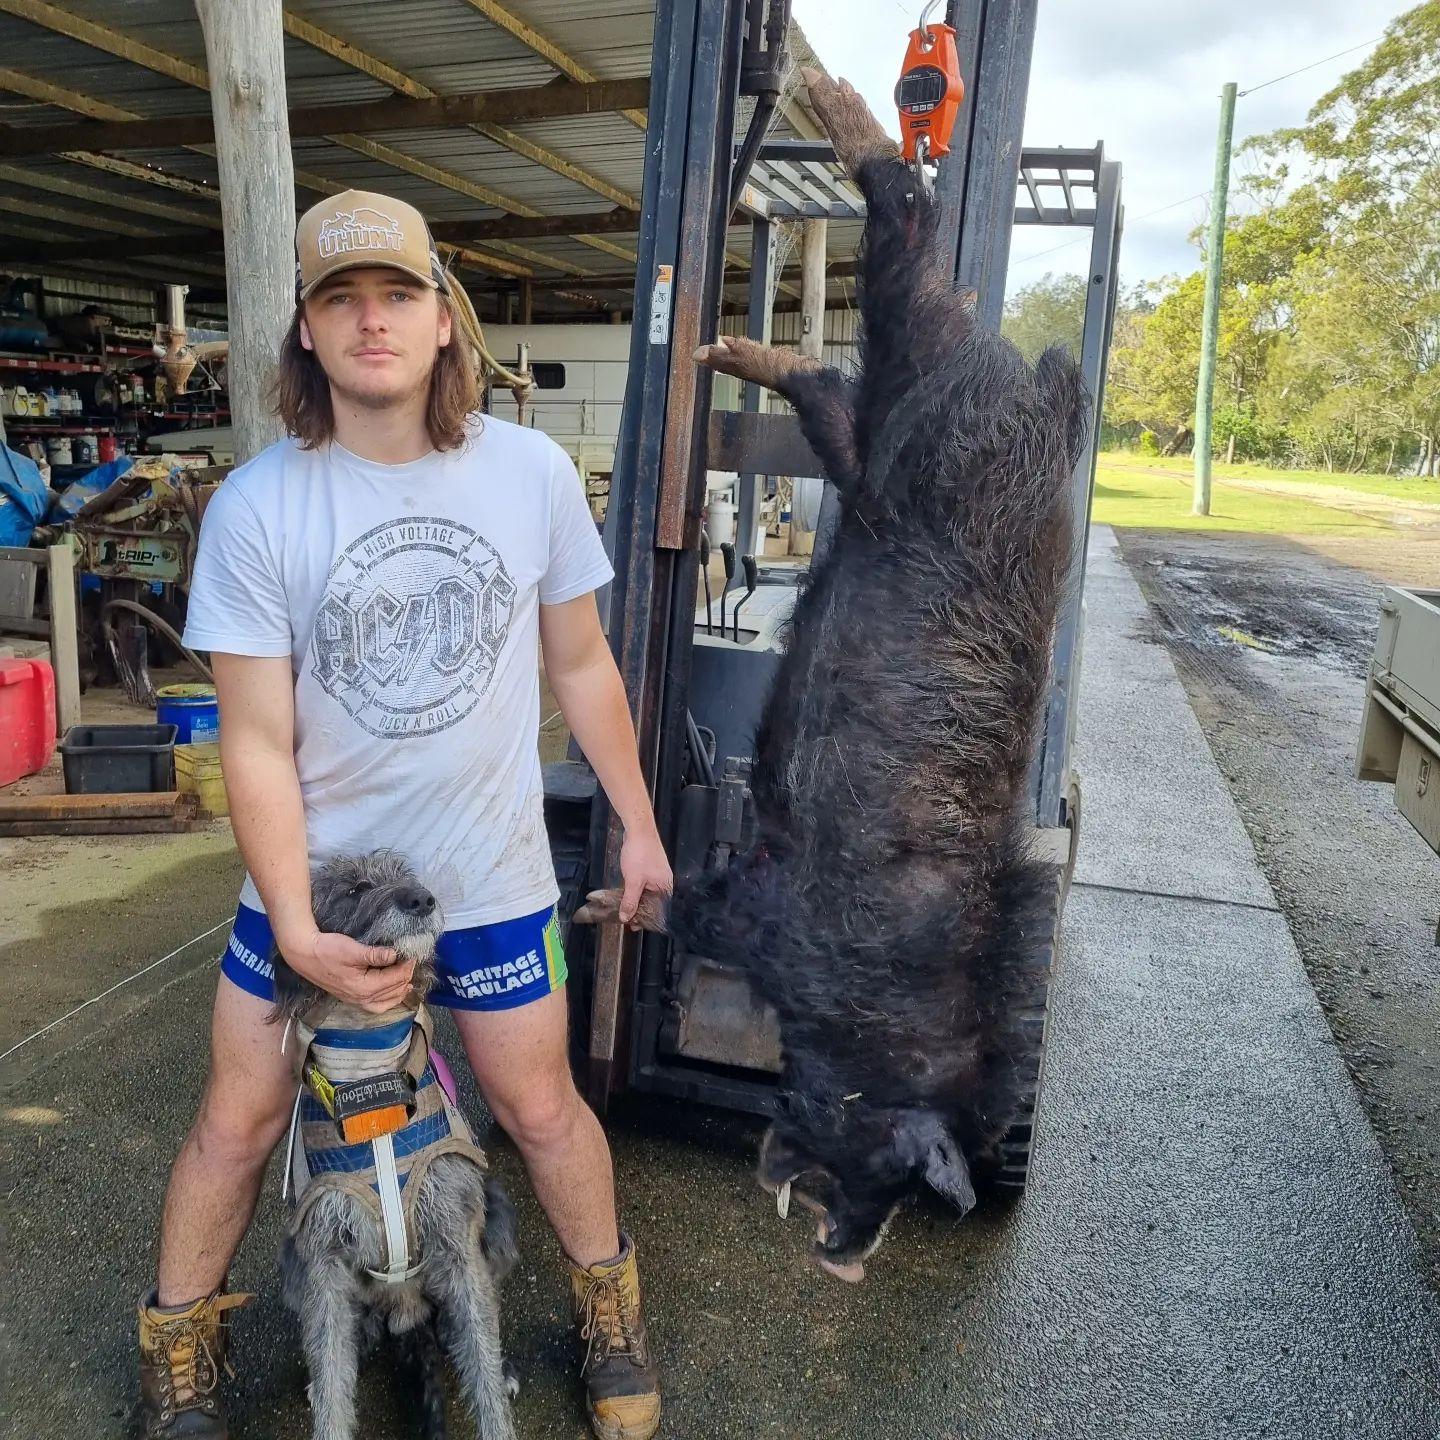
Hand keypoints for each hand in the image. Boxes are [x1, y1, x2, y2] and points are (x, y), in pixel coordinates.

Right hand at [278, 927, 413, 1014]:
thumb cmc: (327, 950)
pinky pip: (375, 1005)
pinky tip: (392, 993)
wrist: (305, 955)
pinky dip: (387, 1000)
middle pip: (391, 991)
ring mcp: (355, 1000)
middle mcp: (361, 998)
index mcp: (363, 987)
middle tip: (412, 963)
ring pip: (385, 1002)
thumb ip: (375, 955)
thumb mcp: (353, 950)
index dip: (406, 967)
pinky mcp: (350, 997)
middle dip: (405, 977)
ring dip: (398, 992)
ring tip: (408, 982)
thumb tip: (395, 955)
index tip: (413, 955)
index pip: (393, 980)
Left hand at [618, 825, 673, 927]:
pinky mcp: (649, 868)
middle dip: (640, 911)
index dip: (648, 920)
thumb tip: (626, 918)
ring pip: (647, 893)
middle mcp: (664, 882)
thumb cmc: (640, 854)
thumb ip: (630, 901)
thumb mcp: (633, 881)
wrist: (638, 829)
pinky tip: (626, 894)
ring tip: (623, 909)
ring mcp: (656, 874)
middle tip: (626, 919)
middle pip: (654, 903)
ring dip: (636, 901)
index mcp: (666, 887)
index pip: (661, 911)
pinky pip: (643, 885)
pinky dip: (635, 891)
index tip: (634, 926)